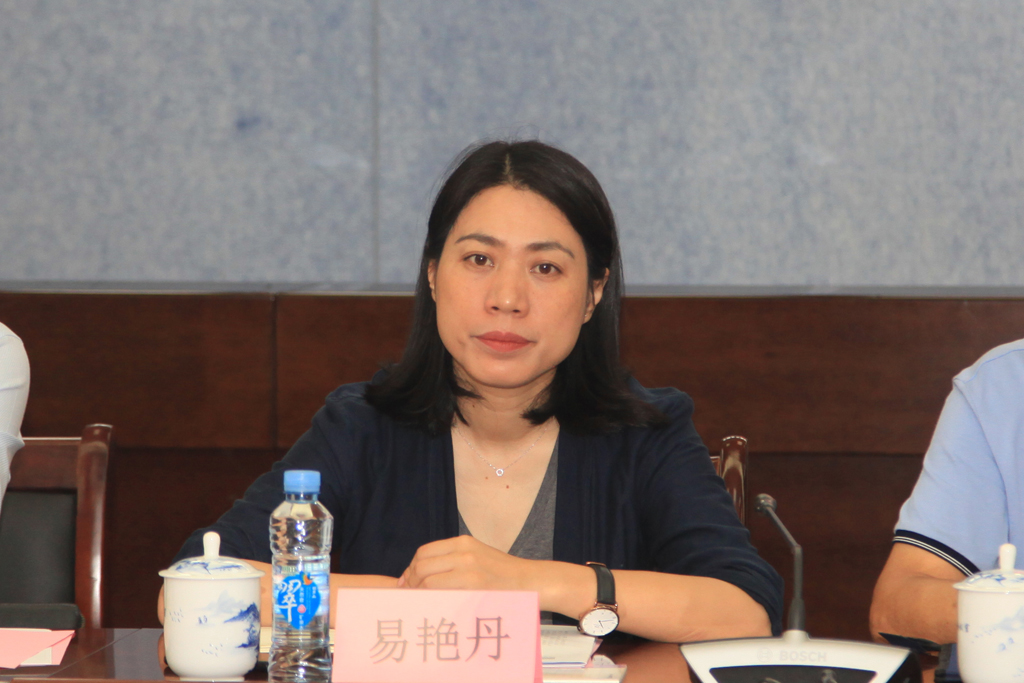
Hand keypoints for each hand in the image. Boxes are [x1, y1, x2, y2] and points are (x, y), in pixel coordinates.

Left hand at [399, 535, 532, 590]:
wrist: (530, 580)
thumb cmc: (502, 573)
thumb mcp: (477, 555)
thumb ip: (452, 560)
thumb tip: (419, 574)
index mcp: (463, 542)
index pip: (424, 552)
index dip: (411, 569)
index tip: (407, 582)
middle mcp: (464, 553)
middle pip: (421, 566)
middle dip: (410, 583)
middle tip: (410, 596)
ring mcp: (469, 569)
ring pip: (428, 581)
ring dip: (418, 594)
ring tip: (420, 603)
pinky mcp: (474, 587)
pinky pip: (442, 595)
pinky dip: (432, 602)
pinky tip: (433, 609)